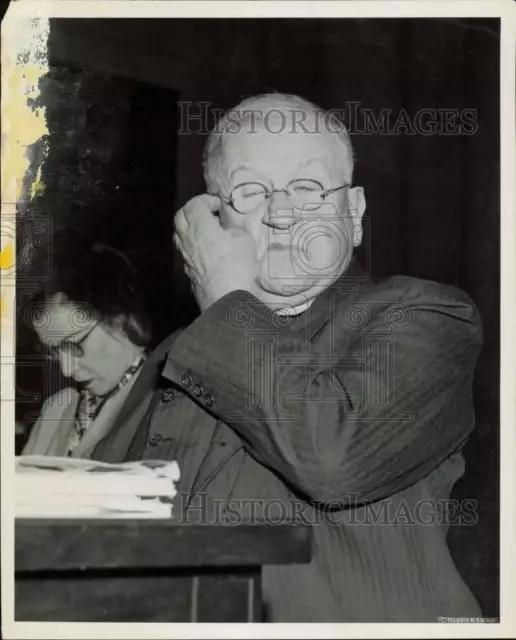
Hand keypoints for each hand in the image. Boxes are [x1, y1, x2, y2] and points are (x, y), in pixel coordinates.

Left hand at [173, 194, 258, 310]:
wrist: (225, 297)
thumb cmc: (236, 264)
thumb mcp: (244, 238)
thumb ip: (232, 229)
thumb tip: (227, 230)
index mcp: (199, 225)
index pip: (194, 204)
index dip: (206, 200)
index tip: (218, 204)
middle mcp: (186, 238)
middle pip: (181, 217)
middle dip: (193, 210)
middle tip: (208, 213)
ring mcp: (184, 256)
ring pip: (180, 234)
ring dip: (191, 228)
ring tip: (207, 231)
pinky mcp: (187, 271)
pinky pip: (186, 250)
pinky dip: (193, 244)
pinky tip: (207, 250)